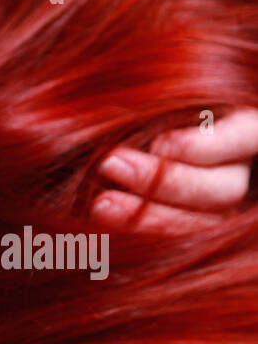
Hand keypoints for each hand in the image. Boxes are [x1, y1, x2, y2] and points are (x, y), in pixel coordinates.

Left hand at [94, 107, 257, 231]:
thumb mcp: (142, 96)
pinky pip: (171, 248)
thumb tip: (127, 95)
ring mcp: (213, 208)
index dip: (205, 145)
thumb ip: (148, 102)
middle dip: (164, 181)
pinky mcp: (186, 233)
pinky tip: (102, 227)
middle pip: (221, 188)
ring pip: (199, 225)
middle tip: (112, 163)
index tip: (161, 143)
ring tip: (100, 203)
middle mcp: (234, 171)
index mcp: (238, 128)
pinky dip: (137, 238)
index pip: (242, 137)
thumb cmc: (130, 106)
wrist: (101, 144)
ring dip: (147, 217)